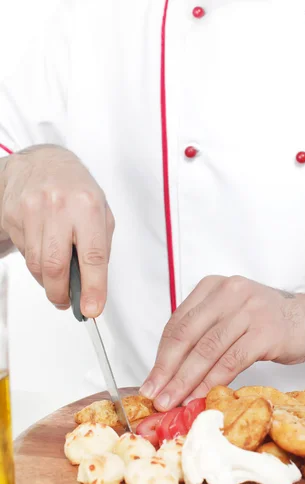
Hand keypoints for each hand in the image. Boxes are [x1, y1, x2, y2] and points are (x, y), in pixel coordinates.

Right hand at [0, 145, 114, 316]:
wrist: (43, 163)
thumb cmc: (77, 192)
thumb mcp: (101, 213)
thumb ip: (99, 249)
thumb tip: (92, 288)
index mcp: (88, 206)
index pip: (92, 256)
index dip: (92, 288)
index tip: (92, 309)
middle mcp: (59, 206)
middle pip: (56, 267)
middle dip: (62, 294)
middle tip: (67, 302)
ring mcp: (32, 210)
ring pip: (37, 265)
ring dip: (49, 281)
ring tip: (58, 277)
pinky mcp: (12, 214)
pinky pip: (25, 253)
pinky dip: (36, 261)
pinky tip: (44, 248)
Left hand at [141, 275, 304, 410]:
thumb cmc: (268, 322)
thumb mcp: (232, 316)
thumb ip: (205, 333)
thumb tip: (171, 372)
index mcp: (213, 287)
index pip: (178, 324)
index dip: (162, 356)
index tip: (151, 381)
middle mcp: (228, 292)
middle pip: (187, 336)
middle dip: (167, 371)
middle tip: (154, 396)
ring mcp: (248, 310)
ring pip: (207, 350)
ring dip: (185, 381)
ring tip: (172, 402)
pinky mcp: (265, 331)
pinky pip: (231, 361)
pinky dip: (212, 382)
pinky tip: (201, 397)